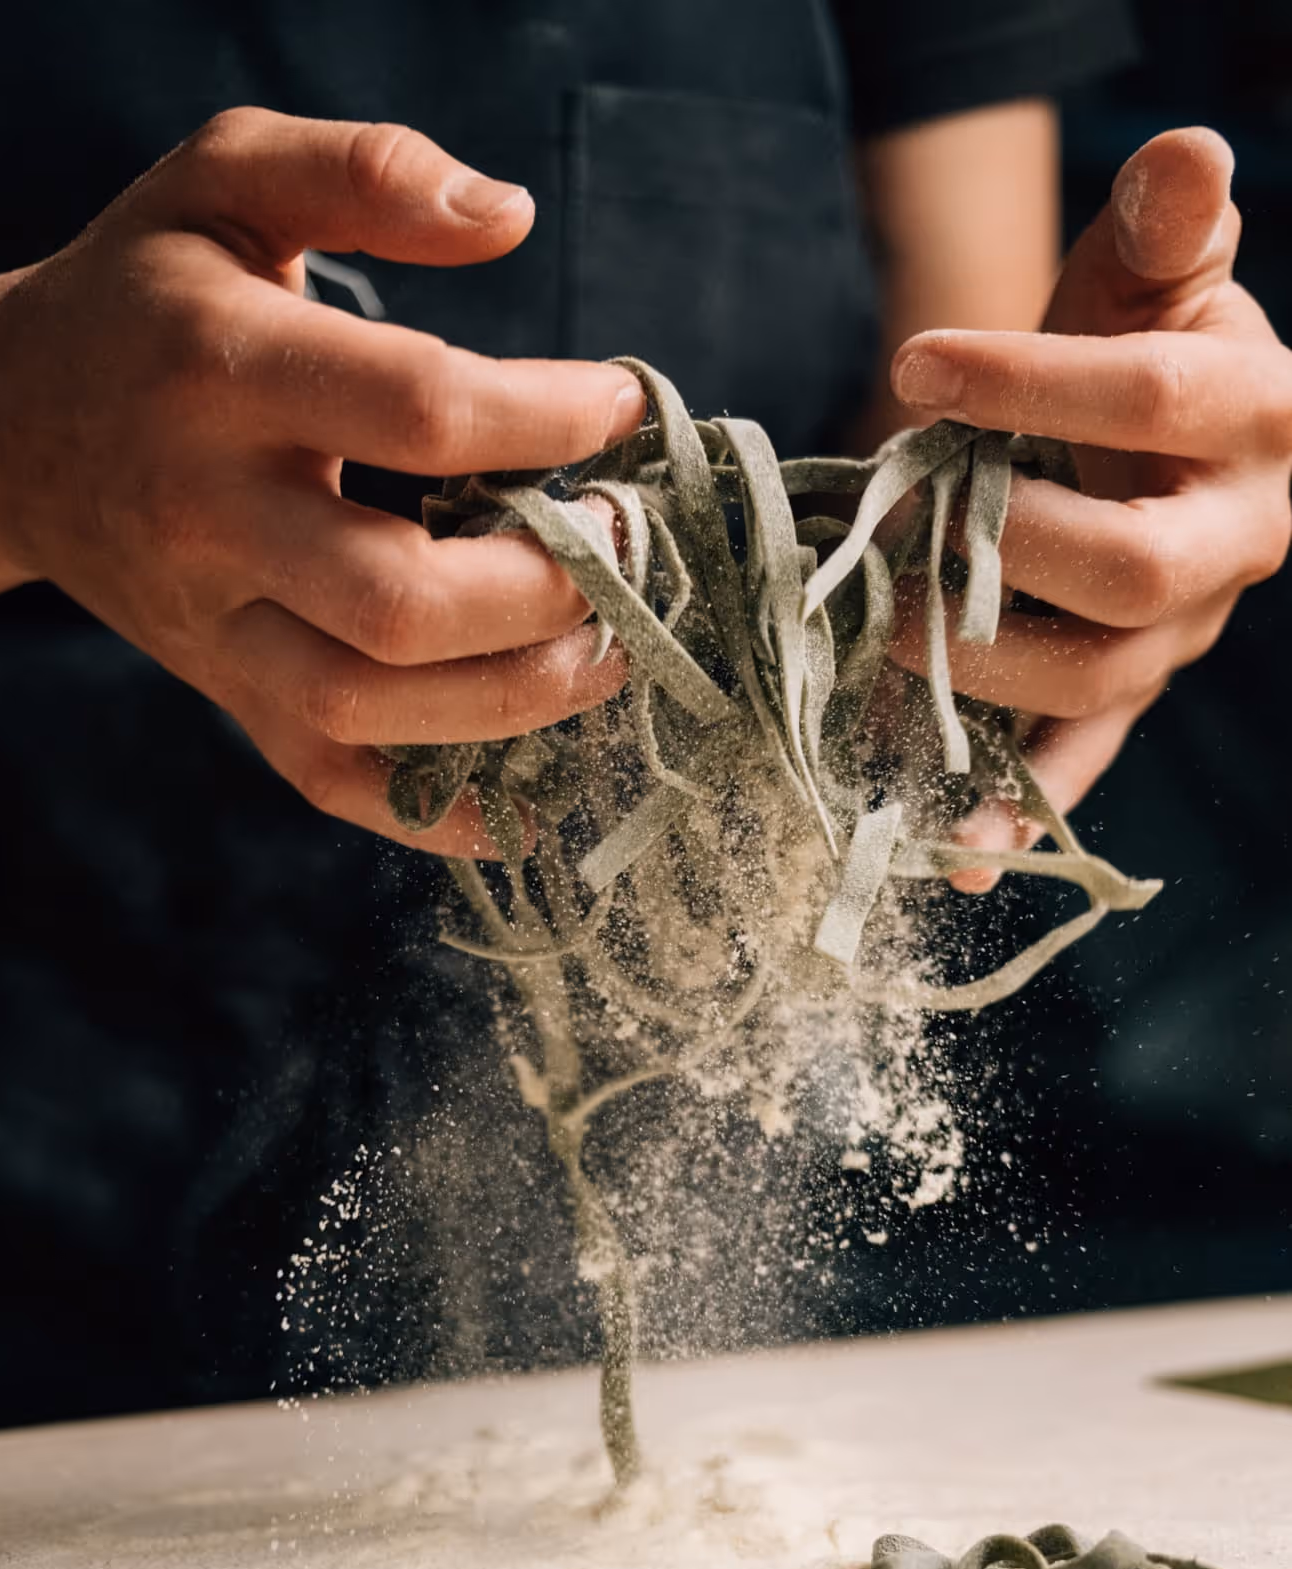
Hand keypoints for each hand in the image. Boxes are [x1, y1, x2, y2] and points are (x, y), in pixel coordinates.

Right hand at [0, 109, 645, 854]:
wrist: (9, 428)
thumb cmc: (146, 298)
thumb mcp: (225, 180)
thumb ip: (362, 171)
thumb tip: (511, 216)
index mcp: (220, 370)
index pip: (417, 410)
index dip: (545, 416)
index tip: (618, 406)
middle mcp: (212, 514)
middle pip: (396, 599)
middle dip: (544, 589)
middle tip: (627, 548)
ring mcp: (216, 624)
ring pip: (366, 706)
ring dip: (514, 699)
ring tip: (608, 650)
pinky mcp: (228, 692)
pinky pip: (329, 782)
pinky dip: (434, 813)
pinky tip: (530, 804)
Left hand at [888, 127, 1291, 888]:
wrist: (1143, 435)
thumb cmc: (1134, 339)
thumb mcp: (1149, 276)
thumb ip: (1165, 229)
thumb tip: (1189, 157)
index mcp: (1255, 422)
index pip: (1150, 402)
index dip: (1032, 384)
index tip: (911, 367)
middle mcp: (1231, 543)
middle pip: (1132, 571)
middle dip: (1002, 554)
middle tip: (894, 531)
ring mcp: (1179, 635)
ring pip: (1098, 680)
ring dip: (979, 670)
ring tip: (874, 636)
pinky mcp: (1125, 695)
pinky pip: (1079, 766)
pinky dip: (1016, 812)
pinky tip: (953, 851)